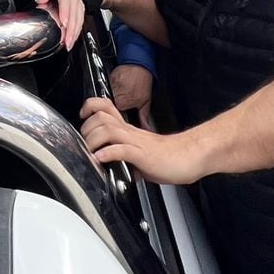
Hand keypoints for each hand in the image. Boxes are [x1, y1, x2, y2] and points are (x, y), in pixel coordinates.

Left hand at [35, 0, 84, 50]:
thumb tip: (40, 0)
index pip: (65, 3)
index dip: (65, 14)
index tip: (63, 23)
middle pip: (74, 16)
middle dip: (70, 30)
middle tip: (66, 42)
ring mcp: (79, 5)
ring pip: (78, 21)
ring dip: (74, 34)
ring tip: (69, 44)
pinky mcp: (81, 10)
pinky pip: (81, 21)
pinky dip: (77, 32)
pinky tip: (73, 39)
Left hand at [80, 97, 204, 184]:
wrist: (190, 157)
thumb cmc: (169, 157)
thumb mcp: (141, 153)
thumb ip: (125, 156)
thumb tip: (112, 166)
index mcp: (128, 130)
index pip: (105, 108)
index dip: (91, 108)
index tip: (83, 116)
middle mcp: (130, 132)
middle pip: (101, 117)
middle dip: (86, 128)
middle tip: (85, 143)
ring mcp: (136, 142)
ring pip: (108, 130)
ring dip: (93, 140)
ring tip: (91, 152)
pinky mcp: (143, 156)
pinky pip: (122, 150)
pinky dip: (108, 153)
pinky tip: (102, 159)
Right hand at [109, 65, 153, 116]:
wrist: (139, 63)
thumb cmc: (143, 80)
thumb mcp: (146, 101)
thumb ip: (144, 117)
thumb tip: (146, 128)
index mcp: (122, 102)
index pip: (114, 115)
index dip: (118, 118)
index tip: (122, 117)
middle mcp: (114, 94)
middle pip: (109, 108)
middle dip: (114, 110)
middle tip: (122, 107)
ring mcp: (110, 86)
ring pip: (106, 98)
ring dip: (112, 100)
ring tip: (121, 96)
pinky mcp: (107, 79)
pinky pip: (106, 88)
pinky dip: (111, 90)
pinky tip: (118, 89)